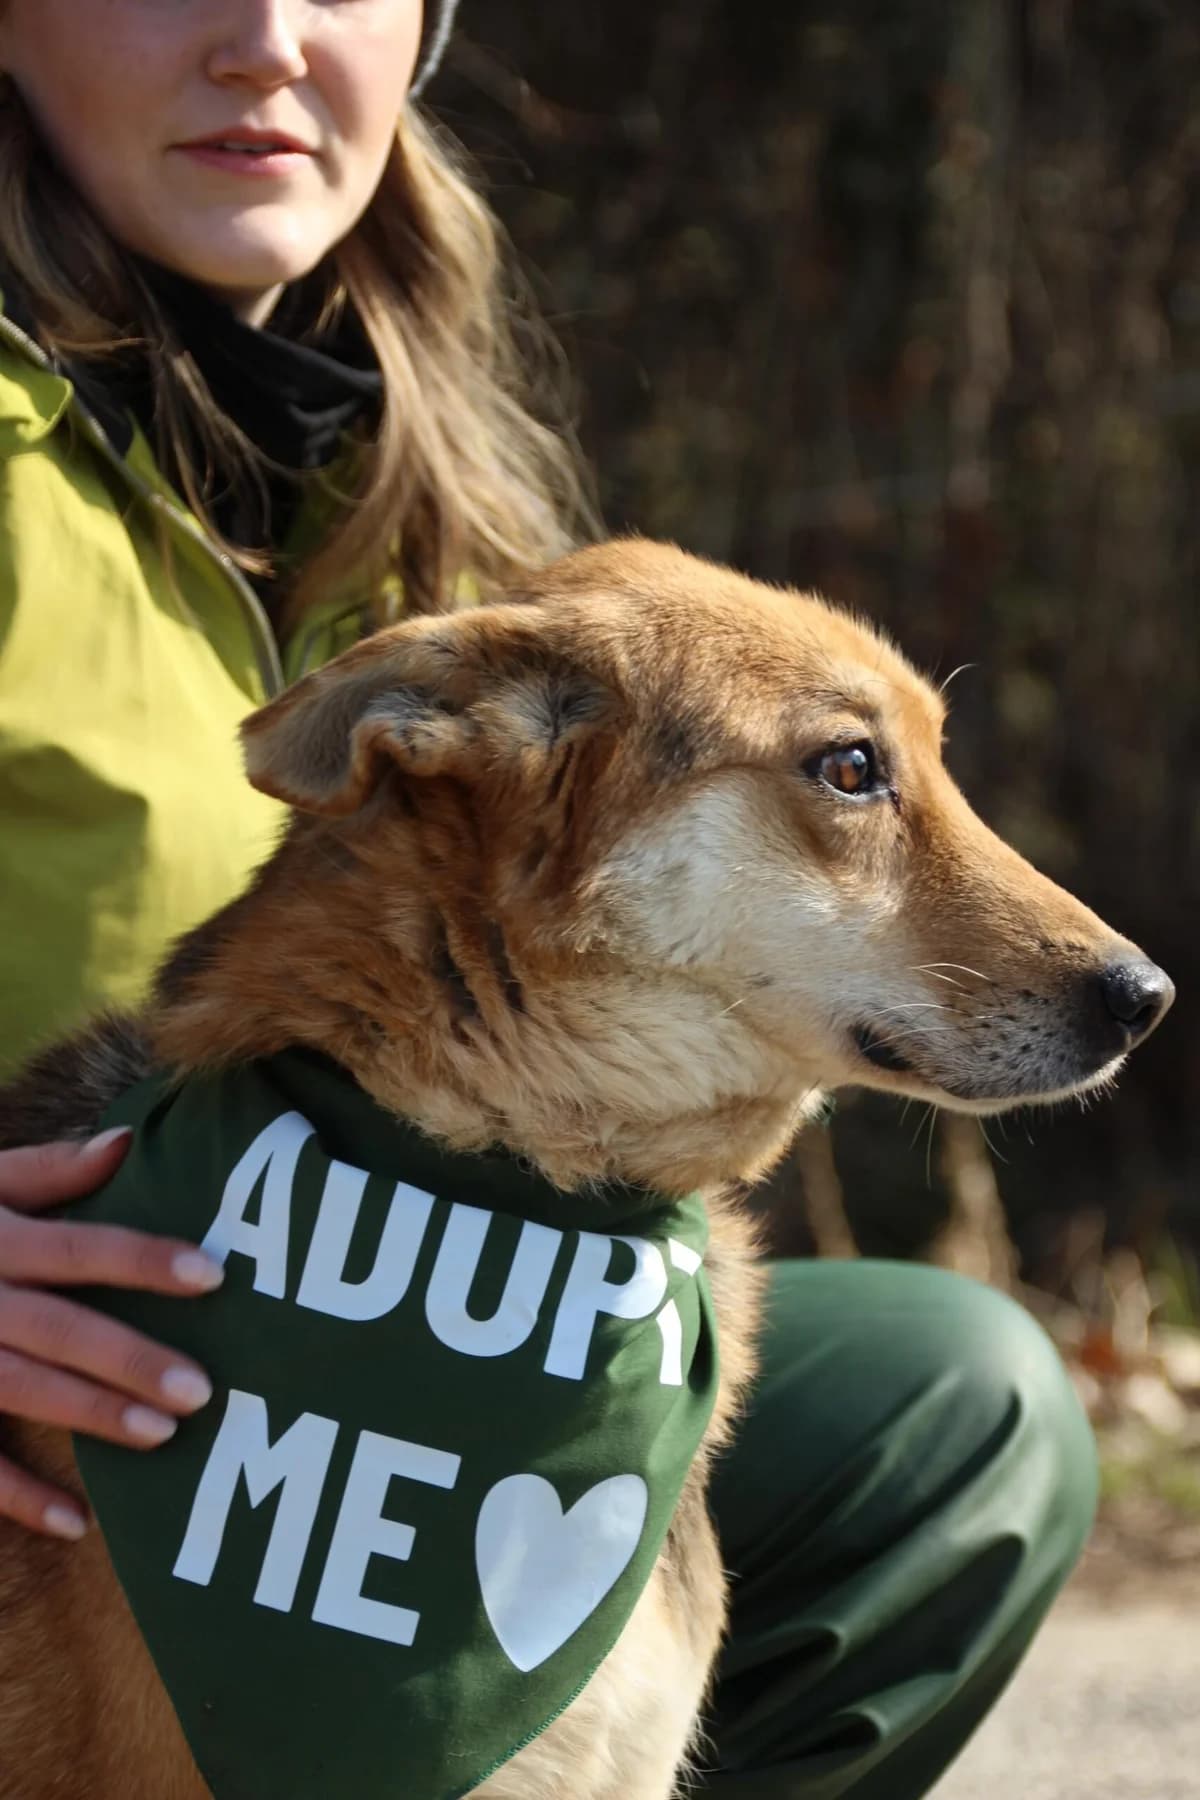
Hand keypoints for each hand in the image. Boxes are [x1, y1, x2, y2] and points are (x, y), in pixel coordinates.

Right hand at [0, 1129, 223, 1540]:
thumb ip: (47, 1170)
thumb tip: (131, 1141)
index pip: (78, 1246)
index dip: (142, 1260)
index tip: (212, 1276)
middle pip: (58, 1327)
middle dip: (129, 1358)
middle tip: (202, 1388)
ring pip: (20, 1389)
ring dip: (90, 1415)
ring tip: (163, 1437)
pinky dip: (19, 1496)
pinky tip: (77, 1522)